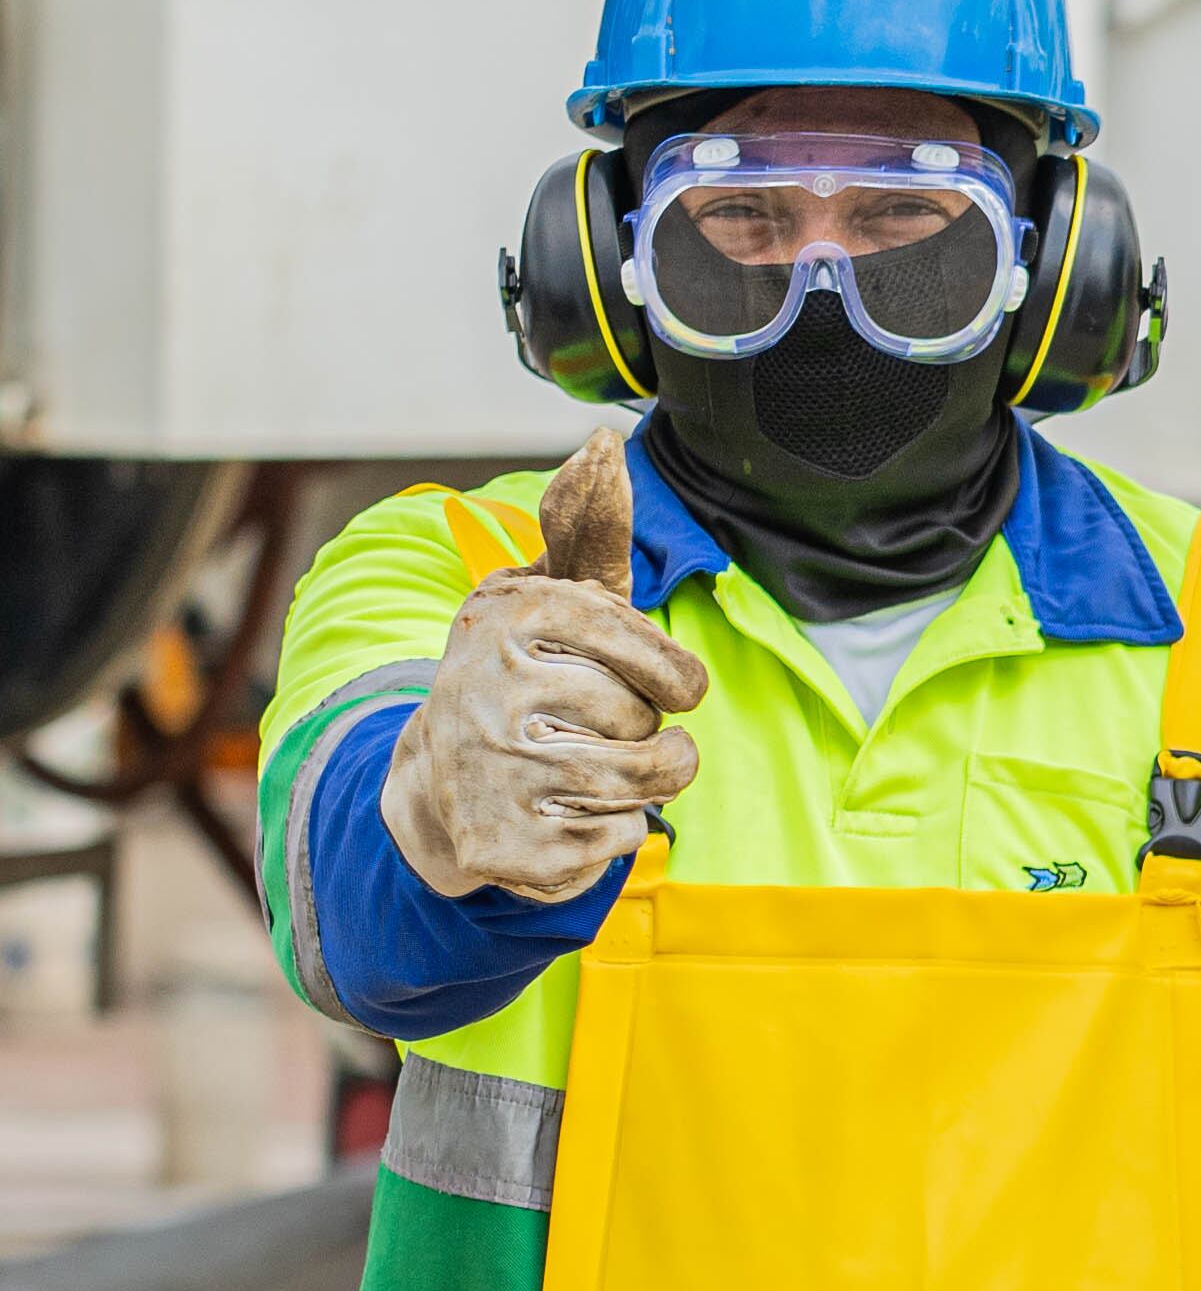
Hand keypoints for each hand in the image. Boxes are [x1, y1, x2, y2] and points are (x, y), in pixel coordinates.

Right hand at [380, 430, 706, 903]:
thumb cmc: (527, 674)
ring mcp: (492, 775)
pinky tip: (559, 811)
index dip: (674, 677)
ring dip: (644, 781)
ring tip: (595, 764)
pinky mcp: (501, 849)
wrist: (437, 781)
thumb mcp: (555, 597)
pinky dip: (611, 833)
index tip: (660, 681)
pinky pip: (619, 841)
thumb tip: (605, 441)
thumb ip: (589, 527)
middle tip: (586, 724)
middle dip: (641, 727)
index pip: (656, 656)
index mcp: (513, 621)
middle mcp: (490, 692)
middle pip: (647, 720)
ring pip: (643, 782)